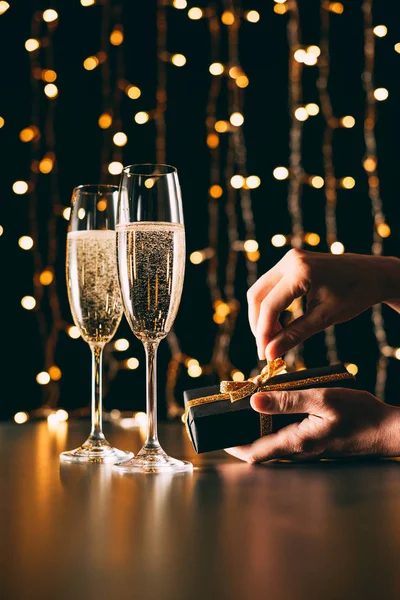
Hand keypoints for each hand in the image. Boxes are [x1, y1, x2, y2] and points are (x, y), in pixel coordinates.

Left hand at [225, 388, 399, 462]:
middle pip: (259, 448)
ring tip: (243, 406)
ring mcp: (306, 448)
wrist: (386, 430)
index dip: (232, 445)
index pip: (254, 453)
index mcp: (295, 442)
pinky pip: (285, 435)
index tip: (216, 434)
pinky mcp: (314, 442)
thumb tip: (253, 401)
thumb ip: (288, 401)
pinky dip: (272, 424)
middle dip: (240, 434)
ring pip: (271, 442)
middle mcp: (297, 450)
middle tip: (226, 415)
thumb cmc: (359, 414)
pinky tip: (273, 406)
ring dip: (255, 428)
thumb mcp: (322, 399)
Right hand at [247, 249, 399, 360]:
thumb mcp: (325, 317)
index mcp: (300, 271)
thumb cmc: (355, 294)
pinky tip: (279, 324)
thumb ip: (294, 334)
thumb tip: (270, 353)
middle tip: (265, 348)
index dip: (263, 332)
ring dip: (262, 315)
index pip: (269, 305)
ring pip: (260, 290)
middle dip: (258, 324)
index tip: (263, 355)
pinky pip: (270, 285)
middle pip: (257, 295)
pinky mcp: (291, 262)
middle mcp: (290, 260)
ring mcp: (289, 259)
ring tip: (274, 337)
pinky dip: (271, 305)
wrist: (374, 274)